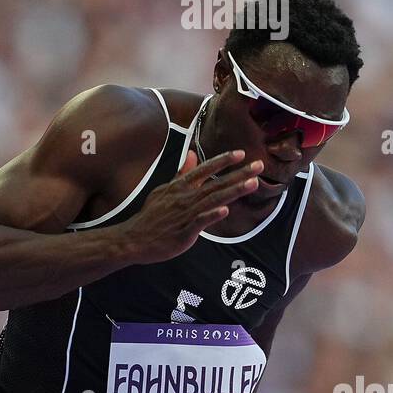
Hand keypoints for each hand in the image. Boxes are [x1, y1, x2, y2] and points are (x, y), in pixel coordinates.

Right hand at [122, 149, 263, 264]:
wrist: (134, 239)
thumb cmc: (151, 216)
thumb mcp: (164, 190)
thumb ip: (182, 173)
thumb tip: (191, 153)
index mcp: (181, 187)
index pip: (205, 169)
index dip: (223, 160)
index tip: (241, 153)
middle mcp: (185, 197)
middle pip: (216, 183)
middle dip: (239, 174)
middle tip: (259, 165)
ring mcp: (184, 214)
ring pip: (213, 200)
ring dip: (233, 191)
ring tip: (252, 184)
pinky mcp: (183, 232)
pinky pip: (199, 222)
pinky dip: (211, 216)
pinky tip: (225, 211)